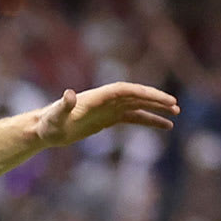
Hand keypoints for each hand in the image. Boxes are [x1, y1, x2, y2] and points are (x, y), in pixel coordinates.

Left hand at [34, 83, 178, 147]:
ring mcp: (110, 108)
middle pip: (137, 96)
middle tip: (175, 106)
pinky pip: (134, 117)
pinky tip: (164, 126)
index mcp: (99, 96)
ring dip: (157, 109)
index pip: (127, 90)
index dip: (145, 93)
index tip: (162, 99)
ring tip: (175, 114)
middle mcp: (107, 99)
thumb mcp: (56, 115)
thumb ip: (63, 105)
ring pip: (139, 106)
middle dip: (156, 99)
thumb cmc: (49, 123)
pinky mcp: (109, 119)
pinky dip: (149, 120)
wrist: (45, 130)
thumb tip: (68, 94)